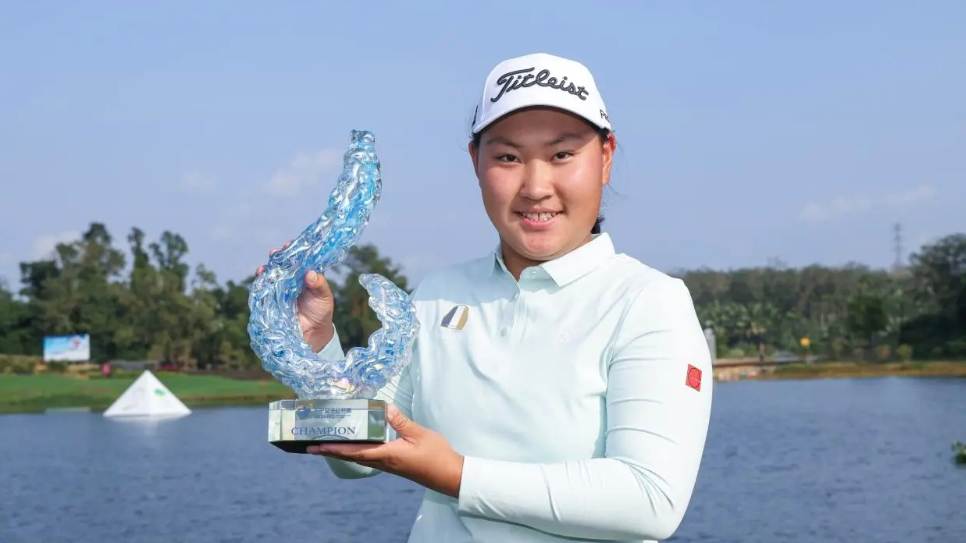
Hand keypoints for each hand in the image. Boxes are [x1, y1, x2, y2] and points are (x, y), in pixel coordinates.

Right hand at [256, 240, 335, 350]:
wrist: (311, 331)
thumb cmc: (320, 310)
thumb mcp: (324, 296)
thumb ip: (319, 285)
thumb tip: (310, 274)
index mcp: (306, 273)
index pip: (299, 257)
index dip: (294, 249)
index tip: (290, 245)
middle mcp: (292, 277)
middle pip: (283, 262)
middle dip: (278, 256)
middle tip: (275, 253)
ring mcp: (281, 286)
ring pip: (272, 273)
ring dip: (267, 268)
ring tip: (264, 267)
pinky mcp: (272, 297)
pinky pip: (265, 287)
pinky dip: (261, 281)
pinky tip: (260, 277)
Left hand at [307, 405, 464, 497]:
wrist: (448, 475)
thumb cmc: (435, 455)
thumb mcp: (419, 433)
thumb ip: (400, 421)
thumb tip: (384, 408)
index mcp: (387, 454)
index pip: (354, 451)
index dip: (334, 448)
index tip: (316, 446)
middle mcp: (383, 462)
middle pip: (352, 456)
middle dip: (331, 450)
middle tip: (312, 445)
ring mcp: (388, 464)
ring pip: (359, 457)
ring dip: (342, 451)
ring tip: (328, 444)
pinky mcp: (394, 464)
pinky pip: (369, 457)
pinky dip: (356, 451)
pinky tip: (355, 445)